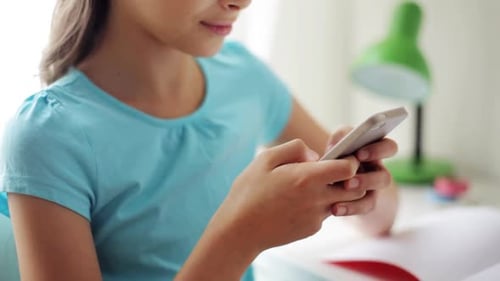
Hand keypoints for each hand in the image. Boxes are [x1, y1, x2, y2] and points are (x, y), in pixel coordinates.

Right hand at [207, 139, 366, 251]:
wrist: (239, 231)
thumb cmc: (248, 192)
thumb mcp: (265, 159)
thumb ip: (294, 149)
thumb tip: (315, 155)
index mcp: (307, 178)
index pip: (348, 168)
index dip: (349, 160)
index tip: (339, 156)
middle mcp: (317, 199)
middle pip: (354, 188)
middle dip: (350, 178)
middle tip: (333, 170)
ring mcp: (316, 217)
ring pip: (341, 201)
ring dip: (334, 192)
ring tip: (308, 185)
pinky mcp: (311, 229)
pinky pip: (324, 213)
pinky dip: (318, 205)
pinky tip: (296, 202)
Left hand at [326, 126, 397, 216]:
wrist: (330, 178)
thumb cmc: (337, 153)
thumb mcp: (338, 141)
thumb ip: (339, 137)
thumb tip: (335, 146)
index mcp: (377, 152)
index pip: (389, 148)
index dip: (378, 151)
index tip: (359, 154)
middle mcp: (378, 171)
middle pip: (385, 177)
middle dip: (368, 179)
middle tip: (348, 180)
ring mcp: (373, 189)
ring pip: (375, 196)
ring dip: (359, 194)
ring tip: (342, 189)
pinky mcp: (365, 203)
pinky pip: (363, 208)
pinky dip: (350, 208)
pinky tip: (335, 208)